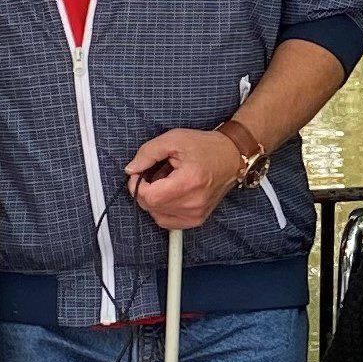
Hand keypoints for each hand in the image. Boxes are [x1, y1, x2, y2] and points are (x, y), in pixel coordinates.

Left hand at [125, 130, 241, 229]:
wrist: (232, 157)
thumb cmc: (205, 146)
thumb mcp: (173, 139)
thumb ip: (148, 153)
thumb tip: (131, 170)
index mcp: (189, 182)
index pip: (150, 197)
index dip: (138, 185)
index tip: (140, 173)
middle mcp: (194, 203)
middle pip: (151, 207)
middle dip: (145, 191)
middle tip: (154, 174)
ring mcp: (196, 214)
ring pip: (157, 216)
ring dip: (154, 200)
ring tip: (166, 183)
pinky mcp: (197, 220)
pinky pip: (167, 222)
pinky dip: (162, 209)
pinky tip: (170, 194)